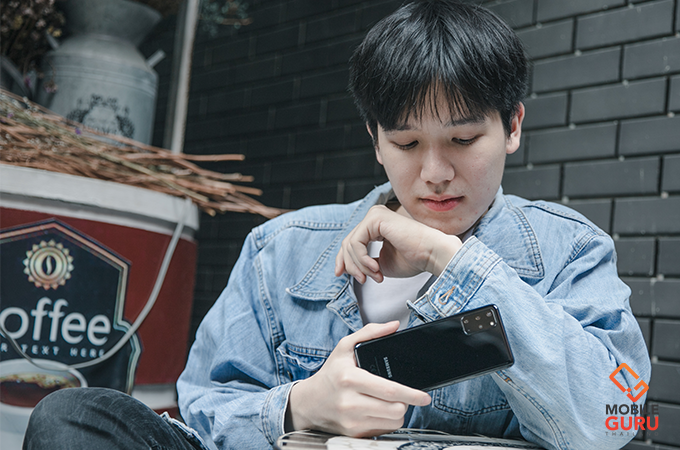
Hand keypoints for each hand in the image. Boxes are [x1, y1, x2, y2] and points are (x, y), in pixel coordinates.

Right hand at [287, 321, 430, 436]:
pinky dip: (386, 421)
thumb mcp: (344, 347)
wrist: (309, 403)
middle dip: (406, 402)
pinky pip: (383, 430)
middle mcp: (350, 402)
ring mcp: (352, 421)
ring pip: (393, 422)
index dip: (411, 394)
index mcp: (350, 378)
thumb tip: (393, 326)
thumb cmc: (331, 374)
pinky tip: (377, 410)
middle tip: (402, 394)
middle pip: (395, 410)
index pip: (389, 391)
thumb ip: (370, 332)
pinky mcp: (354, 433)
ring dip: (397, 412)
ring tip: (387, 401)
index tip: (424, 396)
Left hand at [335, 205, 461, 283]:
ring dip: (359, 265)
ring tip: (375, 274)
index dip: (343, 259)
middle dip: (351, 265)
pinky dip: (362, 259)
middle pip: (348, 243)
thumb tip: (347, 267)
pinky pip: (356, 242)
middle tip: (363, 280)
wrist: (432, 254)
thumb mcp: (381, 263)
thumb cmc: (414, 259)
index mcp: (376, 225)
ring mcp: (374, 215)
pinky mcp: (375, 218)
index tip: (341, 274)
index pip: (351, 241)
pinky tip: (374, 267)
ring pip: (350, 244)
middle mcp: (374, 216)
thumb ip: (365, 262)